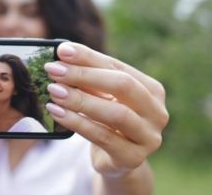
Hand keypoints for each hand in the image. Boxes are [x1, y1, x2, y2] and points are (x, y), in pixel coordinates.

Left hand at [44, 42, 168, 176]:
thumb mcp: (99, 96)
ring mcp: (149, 137)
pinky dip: (77, 122)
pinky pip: (103, 137)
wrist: (115, 160)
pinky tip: (57, 112)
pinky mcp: (133, 158)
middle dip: (84, 75)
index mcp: (152, 90)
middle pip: (122, 85)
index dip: (88, 57)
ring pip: (116, 113)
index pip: (118, 67)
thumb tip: (63, 52)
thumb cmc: (106, 120)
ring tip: (54, 91)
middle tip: (54, 70)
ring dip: (80, 99)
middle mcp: (157, 112)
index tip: (61, 51)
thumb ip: (87, 75)